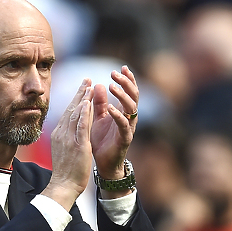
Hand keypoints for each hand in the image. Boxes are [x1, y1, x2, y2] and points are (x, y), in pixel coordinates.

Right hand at [42, 80, 93, 210]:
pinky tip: (87, 103)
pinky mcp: (77, 145)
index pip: (68, 112)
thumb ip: (67, 137)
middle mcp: (62, 133)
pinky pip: (80, 126)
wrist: (63, 185)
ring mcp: (69, 139)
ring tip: (90, 86)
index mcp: (59, 134)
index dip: (76, 99)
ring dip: (83, 99)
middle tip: (87, 79)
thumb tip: (69, 129)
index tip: (83, 87)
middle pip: (71, 109)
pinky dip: (83, 113)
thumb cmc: (65, 171)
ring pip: (75, 114)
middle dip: (80, 93)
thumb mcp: (64, 150)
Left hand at [90, 66, 138, 180]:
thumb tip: (98, 84)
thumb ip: (99, 102)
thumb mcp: (98, 117)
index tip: (122, 67)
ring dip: (122, 95)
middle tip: (115, 73)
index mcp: (123, 111)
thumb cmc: (101, 140)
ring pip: (131, 108)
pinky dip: (118, 115)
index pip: (129, 91)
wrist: (103, 163)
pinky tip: (110, 108)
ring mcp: (129, 128)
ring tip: (112, 86)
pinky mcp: (125, 139)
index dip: (128, 79)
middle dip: (126, 83)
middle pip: (134, 96)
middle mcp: (129, 118)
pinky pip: (124, 125)